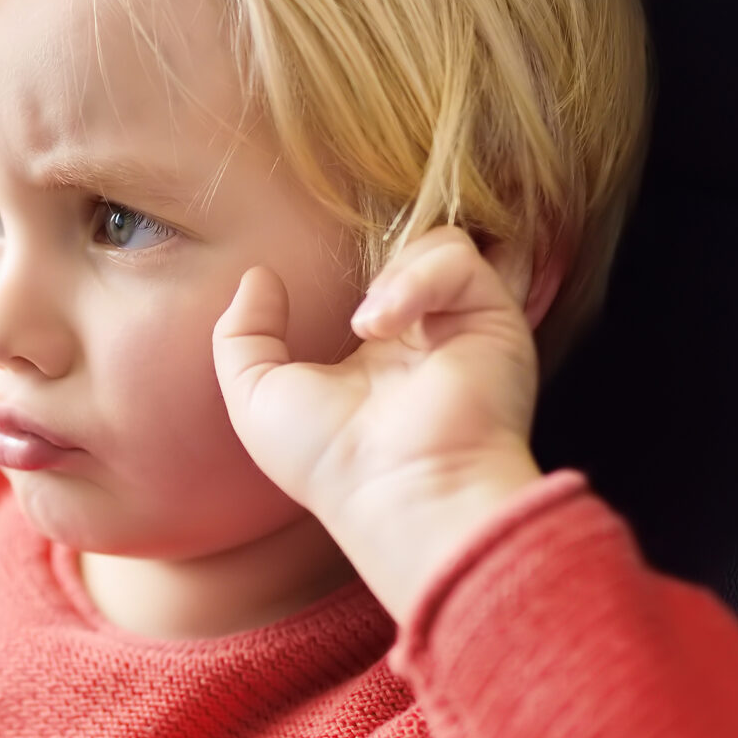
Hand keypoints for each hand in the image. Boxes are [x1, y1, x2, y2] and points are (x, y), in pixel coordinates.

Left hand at [213, 227, 546, 625]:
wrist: (396, 493)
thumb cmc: (327, 461)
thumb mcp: (256, 396)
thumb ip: (243, 334)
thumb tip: (258, 277)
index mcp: (378, 352)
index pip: (370, 278)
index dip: (342, 265)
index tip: (300, 282)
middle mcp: (425, 335)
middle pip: (407, 249)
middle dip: (373, 256)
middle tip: (351, 310)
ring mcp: (462, 326)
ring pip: (437, 244)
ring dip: (394, 275)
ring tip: (367, 325)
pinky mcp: (493, 319)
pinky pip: (459, 261)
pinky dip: (417, 280)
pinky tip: (385, 326)